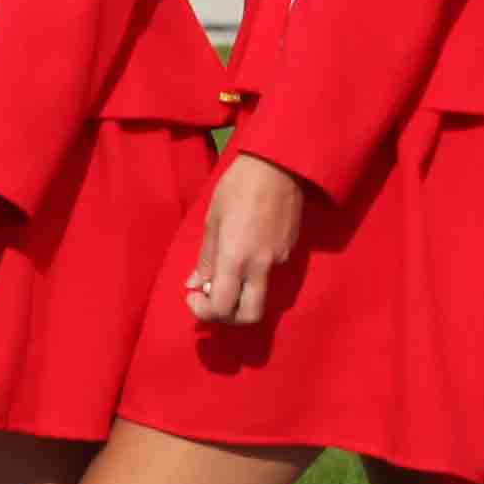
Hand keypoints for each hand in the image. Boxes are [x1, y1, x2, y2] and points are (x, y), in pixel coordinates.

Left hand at [186, 151, 307, 328]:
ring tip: (224, 274)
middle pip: (249, 316)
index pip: (222, 307)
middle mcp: (260, 267)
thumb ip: (206, 257)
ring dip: (240, 298)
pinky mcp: (290, 252)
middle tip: (211, 301)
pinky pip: (270, 276)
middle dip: (227, 318)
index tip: (193, 296)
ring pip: (261, 297)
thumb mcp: (213, 219)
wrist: (281, 165)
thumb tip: (197, 283)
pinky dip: (253, 277)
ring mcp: (279, 261)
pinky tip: (244, 254)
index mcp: (236, 258)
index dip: (204, 312)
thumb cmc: (239, 185)